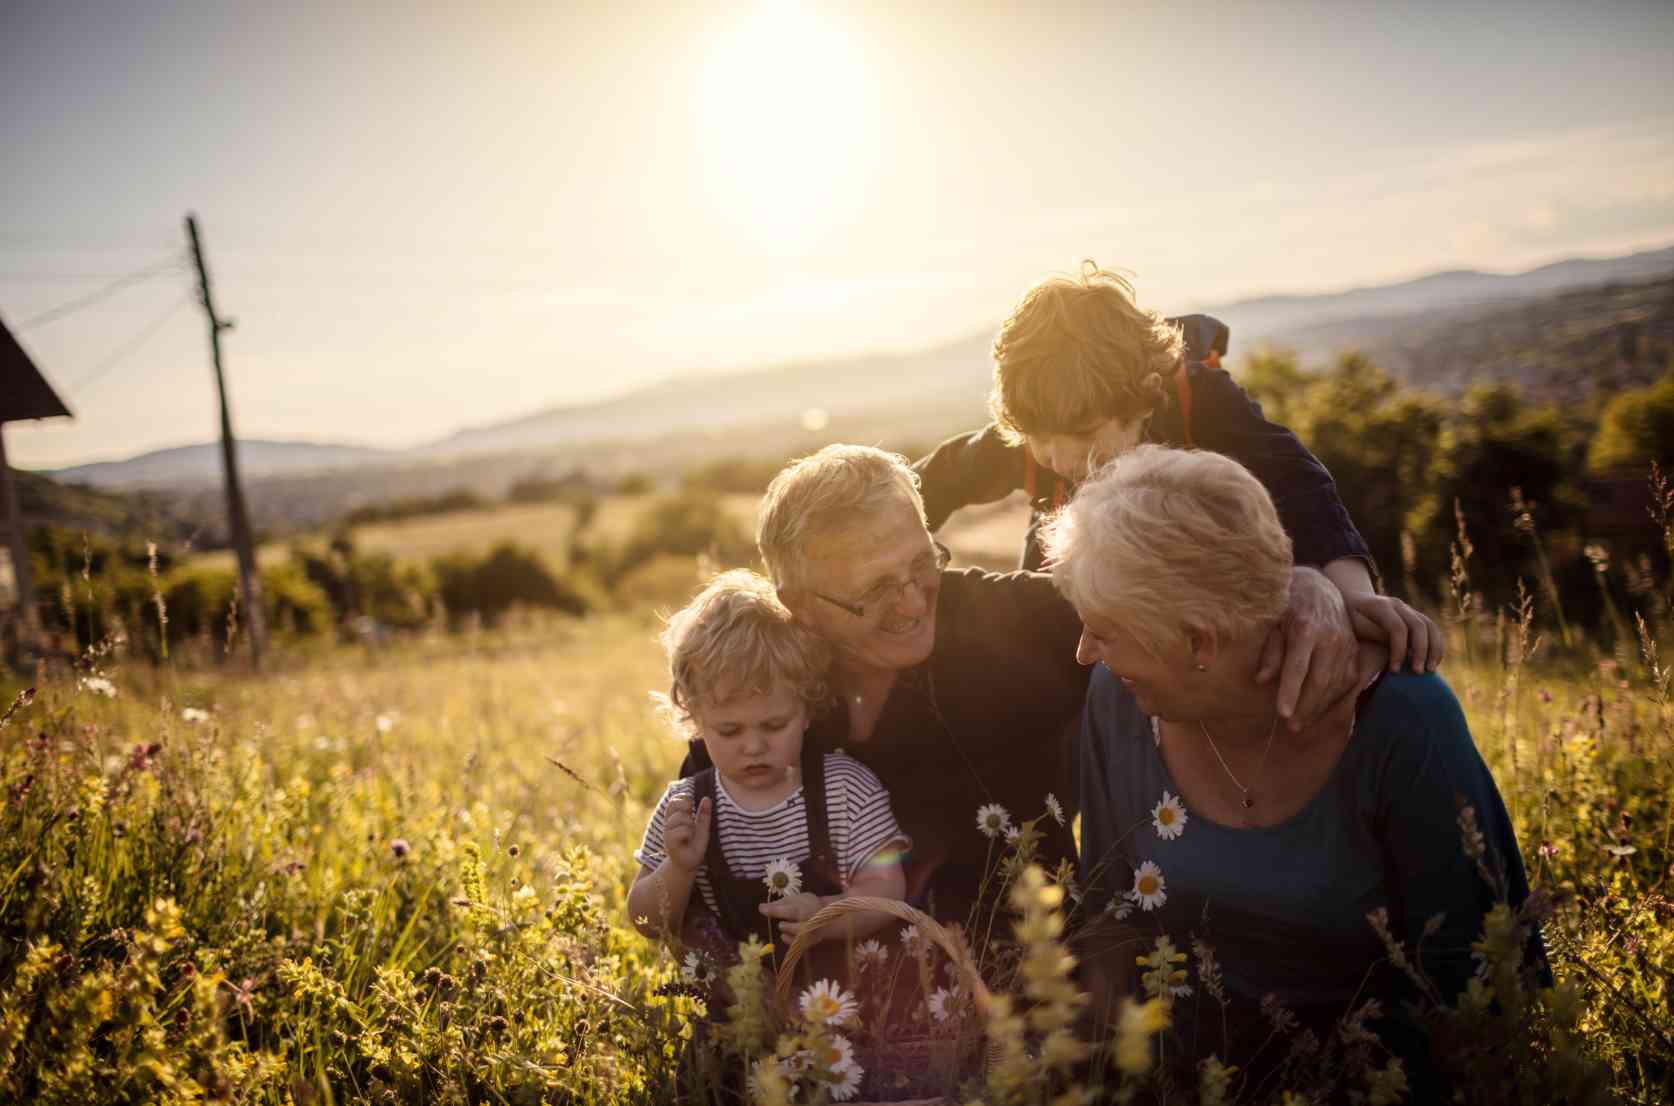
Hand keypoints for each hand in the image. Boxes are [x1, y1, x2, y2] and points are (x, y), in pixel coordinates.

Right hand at [664, 795, 711, 872]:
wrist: (689, 864)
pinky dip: (689, 833)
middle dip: (687, 808)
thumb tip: (707, 798)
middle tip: (691, 821)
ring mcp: (668, 833)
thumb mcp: (702, 827)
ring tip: (691, 833)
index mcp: (674, 818)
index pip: (674, 800)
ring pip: (680, 817)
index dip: (683, 798)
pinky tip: (688, 840)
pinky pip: (682, 830)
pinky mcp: (669, 843)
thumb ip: (704, 813)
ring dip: (690, 824)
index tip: (691, 805)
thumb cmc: (695, 845)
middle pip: (675, 805)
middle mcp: (668, 824)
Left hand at [759, 891, 827, 941]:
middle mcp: (806, 923)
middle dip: (783, 923)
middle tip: (783, 920)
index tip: (761, 908)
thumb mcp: (796, 899)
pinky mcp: (808, 943)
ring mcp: (808, 935)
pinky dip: (787, 938)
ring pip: (789, 935)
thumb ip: (780, 903)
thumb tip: (761, 908)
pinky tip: (789, 932)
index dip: (772, 910)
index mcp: (803, 909)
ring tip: (788, 924)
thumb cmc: (808, 905)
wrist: (829, 917)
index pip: (785, 911)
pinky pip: (792, 944)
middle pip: (787, 927)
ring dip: (786, 929)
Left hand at [1256, 567, 1358, 731]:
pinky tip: (1320, 710)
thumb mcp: (1273, 623)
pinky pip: (1348, 681)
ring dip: (1319, 708)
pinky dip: (1334, 699)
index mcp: (1305, 628)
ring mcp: (1346, 644)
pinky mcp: (1355, 651)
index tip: (1282, 713)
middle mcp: (1330, 637)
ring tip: (1301, 724)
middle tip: (1291, 726)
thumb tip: (1261, 680)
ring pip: (1336, 684)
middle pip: (1320, 680)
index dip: (1290, 691)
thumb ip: (1270, 651)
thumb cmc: (1287, 608)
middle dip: (1305, 707)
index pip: (1297, 666)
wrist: (1319, 590)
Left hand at [1345, 593, 1443, 673]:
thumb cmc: (1348, 620)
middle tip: (1417, 672)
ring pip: (1429, 626)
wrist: (1351, 601)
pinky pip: (1432, 628)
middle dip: (1420, 651)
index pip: (1398, 628)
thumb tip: (1386, 659)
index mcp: (1380, 606)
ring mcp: (1407, 608)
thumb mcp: (1351, 628)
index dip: (1399, 650)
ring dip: (1433, 649)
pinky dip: (1436, 644)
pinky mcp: (1413, 615)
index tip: (1395, 671)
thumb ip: (1371, 638)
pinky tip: (1434, 661)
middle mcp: (1397, 605)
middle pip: (1418, 626)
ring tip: (1430, 670)